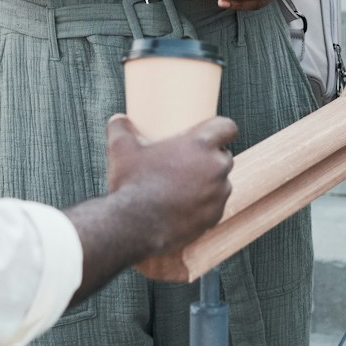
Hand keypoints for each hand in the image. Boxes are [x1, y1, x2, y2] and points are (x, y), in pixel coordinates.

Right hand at [105, 114, 237, 255]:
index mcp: (200, 145)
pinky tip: (185, 207)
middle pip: (224, 156)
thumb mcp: (121, 148)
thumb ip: (121, 128)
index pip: (227, 127)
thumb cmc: (131, 183)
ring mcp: (218, 195)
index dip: (222, 129)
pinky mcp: (214, 217)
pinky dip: (205, 205)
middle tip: (190, 162)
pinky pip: (215, 206)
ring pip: (221, 183)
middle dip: (211, 158)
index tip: (213, 134)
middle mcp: (216, 168)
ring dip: (209, 183)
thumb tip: (118, 119)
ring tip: (185, 187)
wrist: (134, 226)